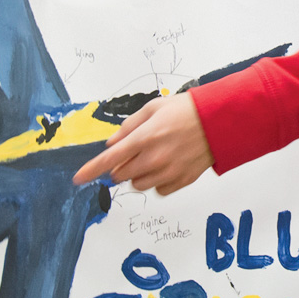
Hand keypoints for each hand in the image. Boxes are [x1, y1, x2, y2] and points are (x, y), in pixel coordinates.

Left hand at [74, 94, 213, 194]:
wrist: (220, 121)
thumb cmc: (188, 110)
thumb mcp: (154, 108)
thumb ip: (129, 126)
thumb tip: (112, 144)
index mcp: (144, 137)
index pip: (109, 160)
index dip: (90, 170)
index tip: (78, 179)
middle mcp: (154, 158)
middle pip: (121, 175)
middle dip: (121, 165)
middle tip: (135, 152)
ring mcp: (168, 171)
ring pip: (138, 185)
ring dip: (138, 174)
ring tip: (153, 158)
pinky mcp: (181, 181)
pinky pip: (158, 189)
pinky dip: (157, 181)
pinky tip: (167, 165)